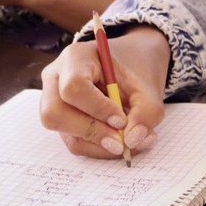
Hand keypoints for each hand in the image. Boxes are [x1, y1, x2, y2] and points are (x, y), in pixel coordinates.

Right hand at [39, 25, 170, 158]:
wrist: (138, 61)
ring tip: (133, 141)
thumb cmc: (139, 67)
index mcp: (76, 58)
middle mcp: (57, 78)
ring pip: (65, 133)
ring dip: (100, 144)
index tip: (121, 120)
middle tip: (123, 141)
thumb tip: (130, 141)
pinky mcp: (64, 120)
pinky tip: (124, 141)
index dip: (97, 109)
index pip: (73, 87)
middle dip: (91, 132)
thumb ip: (146, 112)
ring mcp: (55, 100)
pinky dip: (101, 148)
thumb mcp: (150, 85)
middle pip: (55, 114)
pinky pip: (76, 142)